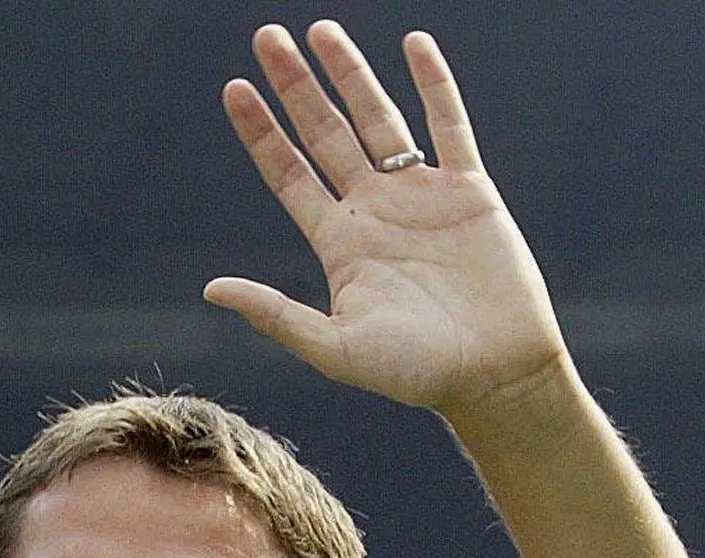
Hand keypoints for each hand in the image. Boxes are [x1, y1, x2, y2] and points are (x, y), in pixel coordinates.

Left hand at [204, 22, 567, 417]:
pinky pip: (450, 126)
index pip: (289, 175)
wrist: (493, 375)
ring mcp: (422, 197)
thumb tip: (211, 289)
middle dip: (295, 87)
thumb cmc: (414, 373)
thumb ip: (275, 314)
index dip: (261, 133)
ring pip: (379, 119)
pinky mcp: (469, 192)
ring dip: (350, 74)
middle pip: (325, 134)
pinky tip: (412, 44)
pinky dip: (434, 84)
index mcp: (339, 245)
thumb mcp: (333, 348)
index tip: (234, 90)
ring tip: (319, 30)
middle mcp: (375, 212)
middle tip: (265, 36)